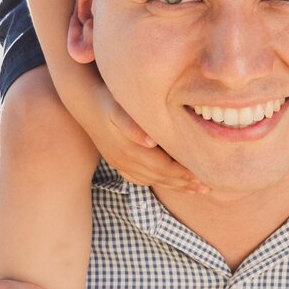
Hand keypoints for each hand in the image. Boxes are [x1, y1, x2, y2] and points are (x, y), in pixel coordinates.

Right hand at [76, 82, 208, 193]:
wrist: (81, 99)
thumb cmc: (106, 98)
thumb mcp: (117, 108)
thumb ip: (131, 125)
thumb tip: (149, 141)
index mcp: (129, 150)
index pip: (163, 168)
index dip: (184, 174)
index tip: (204, 177)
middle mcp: (124, 161)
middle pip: (160, 178)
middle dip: (184, 184)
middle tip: (207, 188)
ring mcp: (119, 163)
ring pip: (150, 180)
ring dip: (172, 186)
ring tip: (192, 189)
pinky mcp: (115, 160)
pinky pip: (138, 178)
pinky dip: (156, 182)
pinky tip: (166, 182)